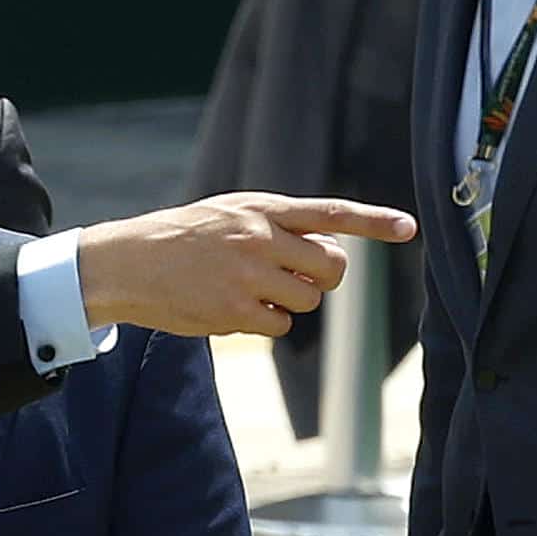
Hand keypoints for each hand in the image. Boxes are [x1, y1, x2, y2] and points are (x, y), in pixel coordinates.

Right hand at [76, 192, 417, 336]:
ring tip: (249, 287)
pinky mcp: (234, 311)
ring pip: (308, 300)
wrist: (127, 262)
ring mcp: (248, 276)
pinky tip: (233, 307)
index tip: (409, 227)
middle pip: (332, 268)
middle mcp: (261, 239)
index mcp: (265, 209)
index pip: (332, 213)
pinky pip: (280, 325)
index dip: (374, 221)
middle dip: (325, 277)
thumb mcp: (234, 212)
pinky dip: (266, 322)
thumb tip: (331, 254)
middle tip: (298, 276)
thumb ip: (282, 225)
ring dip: (289, 301)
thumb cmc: (188, 236)